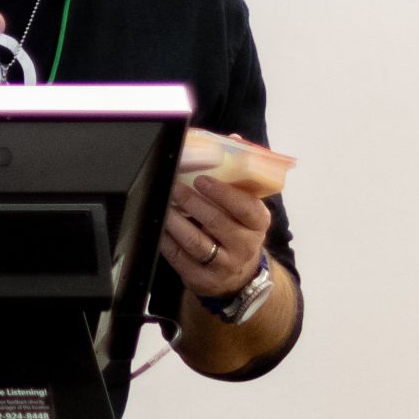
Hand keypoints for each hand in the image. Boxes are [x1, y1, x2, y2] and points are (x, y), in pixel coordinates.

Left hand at [162, 128, 279, 297]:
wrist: (238, 276)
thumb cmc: (238, 230)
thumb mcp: (247, 207)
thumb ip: (239, 176)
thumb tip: (234, 139)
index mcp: (258, 224)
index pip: (246, 208)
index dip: (223, 193)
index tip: (202, 179)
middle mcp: (245, 246)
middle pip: (217, 223)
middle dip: (193, 203)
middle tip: (176, 187)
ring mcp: (224, 265)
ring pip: (197, 242)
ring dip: (177, 221)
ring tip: (165, 204)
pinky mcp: (203, 279)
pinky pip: (181, 258)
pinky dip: (168, 240)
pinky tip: (160, 226)